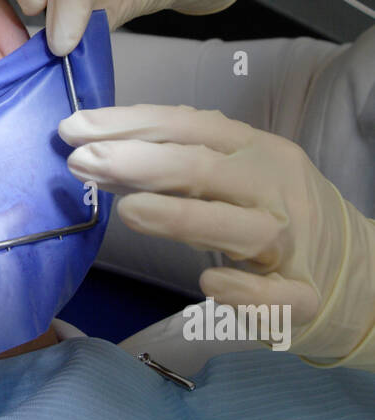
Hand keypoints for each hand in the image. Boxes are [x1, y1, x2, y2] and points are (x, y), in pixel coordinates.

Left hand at [58, 103, 374, 367]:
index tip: (72, 128)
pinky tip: (209, 282)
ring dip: (183, 217)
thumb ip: (170, 171)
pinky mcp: (304, 296)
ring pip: (242, 225)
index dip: (130, 123)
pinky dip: (245, 289)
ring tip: (128, 213)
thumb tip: (98, 155)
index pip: (188, 125)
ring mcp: (292, 242)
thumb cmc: (273, 217)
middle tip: (81, 162)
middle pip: (205, 168)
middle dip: (139, 163)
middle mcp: (275, 188)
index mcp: (254, 151)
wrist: (355, 273)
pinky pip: (277, 294)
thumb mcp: (227, 179)